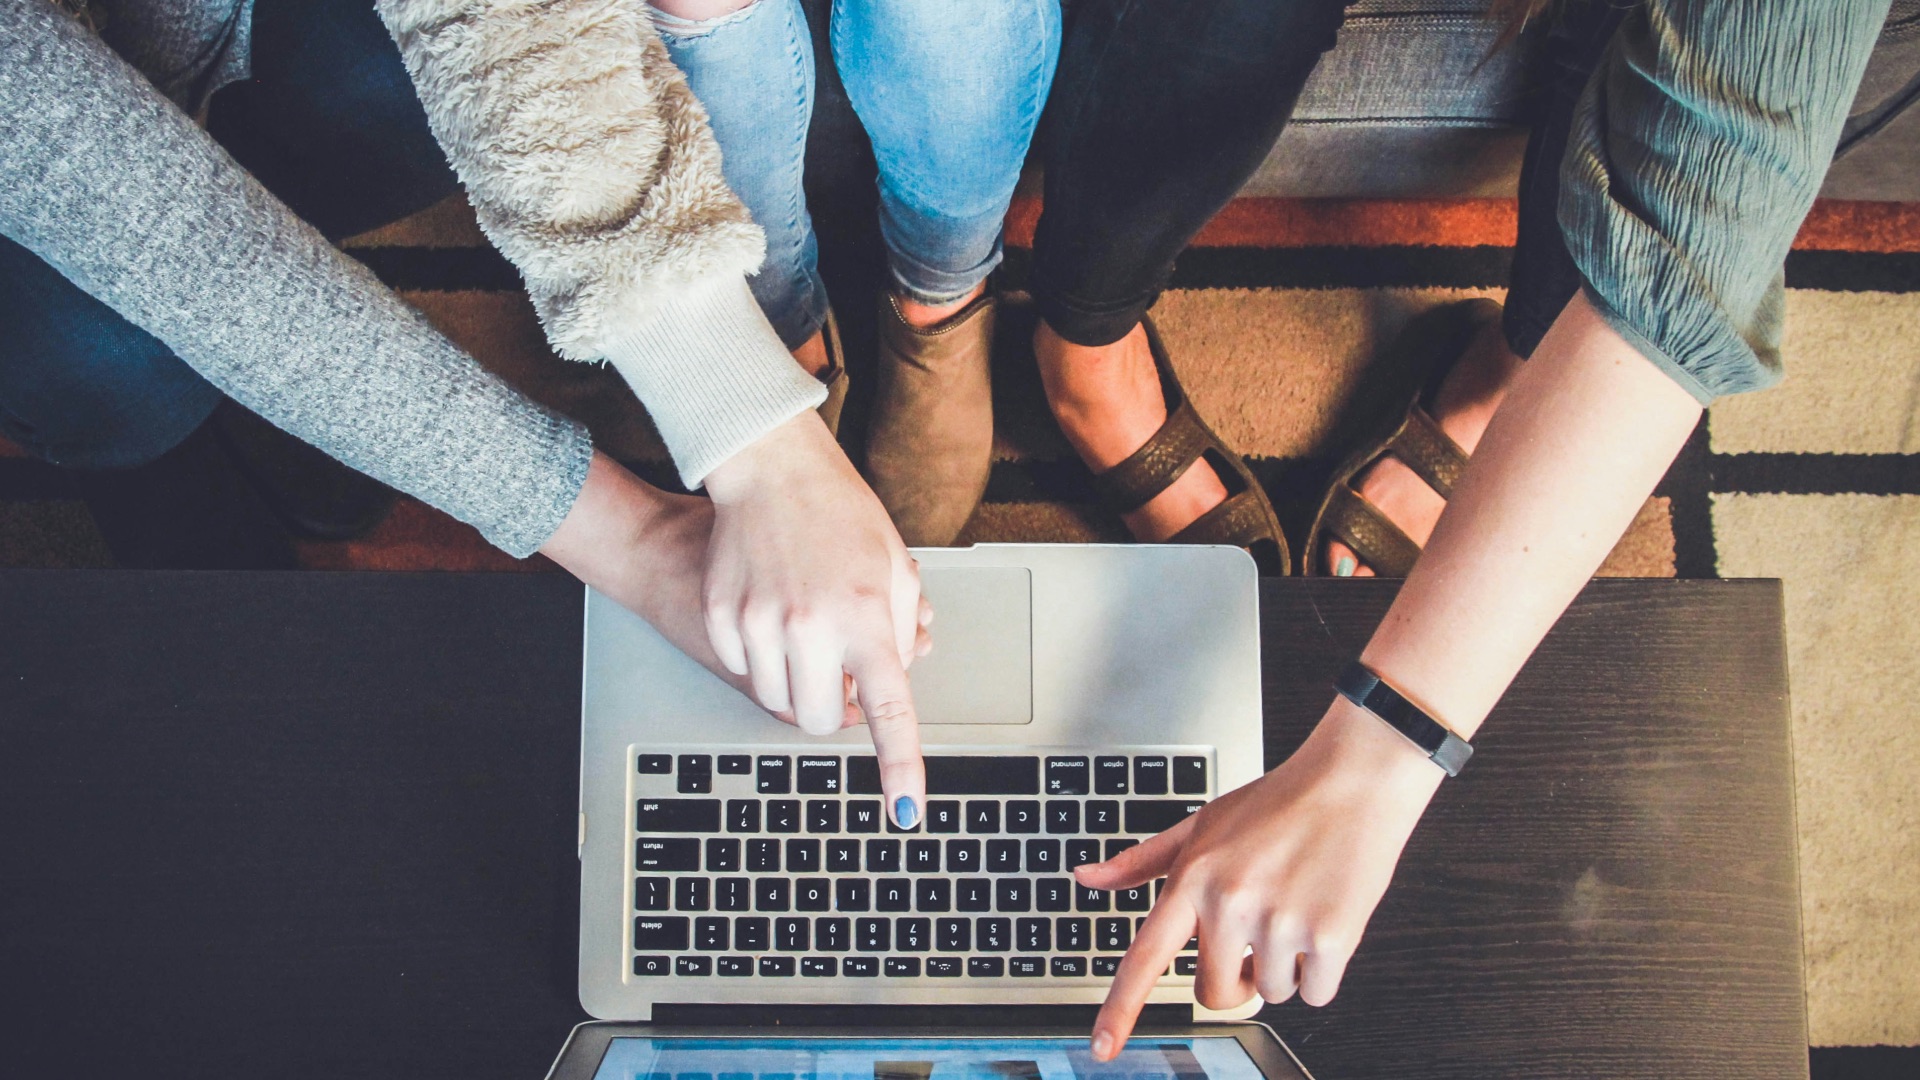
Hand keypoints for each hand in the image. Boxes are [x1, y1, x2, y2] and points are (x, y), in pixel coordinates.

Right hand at [701, 411, 928, 826]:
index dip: (900, 766)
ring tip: (806, 630)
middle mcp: (811, 626)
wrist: (770, 469)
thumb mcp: (895, 568)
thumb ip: (902, 633)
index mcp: (867, 617)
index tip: (906, 810)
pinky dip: (760, 657)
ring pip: (776, 701)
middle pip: (819, 720)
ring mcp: (759, 623)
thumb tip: (894, 681)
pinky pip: (743, 670)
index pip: (889, 710)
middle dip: (832, 709)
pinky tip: (771, 611)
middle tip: (839, 671)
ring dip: (796, 683)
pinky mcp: (721, 616)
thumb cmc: (840, 514)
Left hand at [1077, 698, 1444, 1059]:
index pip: (1146, 957)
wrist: (1353, 781)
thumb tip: (1087, 878)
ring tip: (1295, 907)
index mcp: (1193, 879)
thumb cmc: (1277, 803)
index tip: (1103, 1048)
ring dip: (1285, 966)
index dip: (1121, 1008)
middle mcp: (1230, 904)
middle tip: (1256, 935)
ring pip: (1271, 992)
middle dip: (1236, 978)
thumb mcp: (1201, 823)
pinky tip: (1324, 918)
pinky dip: (1323, 970)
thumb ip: (1142, 861)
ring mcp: (1280, 922)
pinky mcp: (1331, 936)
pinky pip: (1316, 993)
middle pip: (1215, 993)